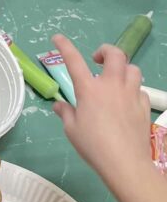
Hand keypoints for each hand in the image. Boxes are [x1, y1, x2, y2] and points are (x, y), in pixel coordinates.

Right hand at [53, 34, 150, 190]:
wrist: (125, 163)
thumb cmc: (94, 146)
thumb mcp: (72, 130)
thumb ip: (66, 113)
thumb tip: (60, 105)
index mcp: (89, 89)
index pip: (73, 60)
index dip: (64, 45)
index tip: (57, 37)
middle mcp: (111, 86)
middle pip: (115, 54)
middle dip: (106, 51)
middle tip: (97, 60)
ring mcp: (130, 95)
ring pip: (133, 69)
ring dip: (123, 69)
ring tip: (115, 79)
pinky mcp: (143, 107)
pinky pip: (140, 90)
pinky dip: (133, 90)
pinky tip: (127, 101)